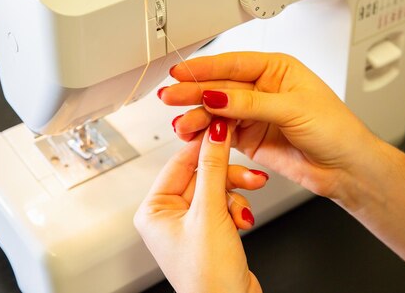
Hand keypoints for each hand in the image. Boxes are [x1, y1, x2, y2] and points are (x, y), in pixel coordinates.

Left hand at [134, 118, 264, 292]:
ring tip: (246, 206)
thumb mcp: (210, 212)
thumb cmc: (208, 277)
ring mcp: (190, 224)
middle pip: (202, 174)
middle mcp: (168, 215)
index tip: (223, 127)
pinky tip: (244, 220)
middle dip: (228, 177)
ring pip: (217, 188)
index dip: (204, 145)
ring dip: (236, 195)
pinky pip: (224, 204)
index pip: (179, 162)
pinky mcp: (209, 231)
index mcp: (154, 209)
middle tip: (250, 175)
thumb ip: (214, 167)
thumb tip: (214, 132)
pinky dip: (237, 209)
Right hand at [158, 52, 379, 199]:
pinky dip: (205, 134)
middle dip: (194, 92)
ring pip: (217, 111)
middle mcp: (262, 88)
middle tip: (170, 97)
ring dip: (197, 116)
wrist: (346, 169)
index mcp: (276, 69)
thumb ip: (251, 104)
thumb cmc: (336, 130)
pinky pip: (221, 132)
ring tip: (180, 124)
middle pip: (220, 87)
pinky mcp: (249, 137)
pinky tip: (191, 134)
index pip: (233, 65)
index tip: (181, 73)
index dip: (205, 68)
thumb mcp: (293, 110)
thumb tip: (216, 97)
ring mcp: (254, 114)